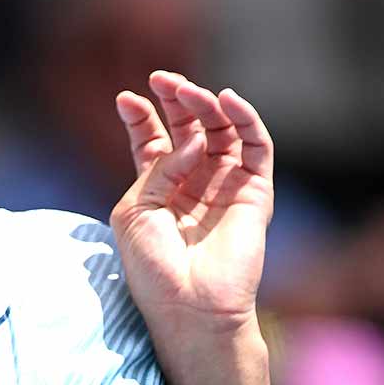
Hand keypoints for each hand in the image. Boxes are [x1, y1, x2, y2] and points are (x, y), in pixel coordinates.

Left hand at [111, 71, 273, 336]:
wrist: (190, 305)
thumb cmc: (153, 266)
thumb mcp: (135, 209)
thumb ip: (158, 167)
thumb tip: (190, 138)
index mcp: (158, 190)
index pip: (153, 140)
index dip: (142, 116)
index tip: (127, 98)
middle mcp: (194, 184)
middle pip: (188, 128)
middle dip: (175, 100)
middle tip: (161, 79)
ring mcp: (226, 186)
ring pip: (221, 129)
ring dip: (204, 104)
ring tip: (187, 89)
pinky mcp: (256, 191)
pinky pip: (256, 145)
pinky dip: (245, 117)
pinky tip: (226, 99)